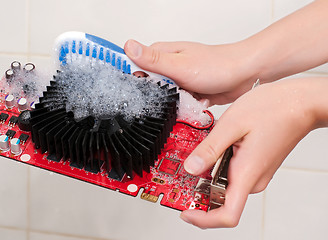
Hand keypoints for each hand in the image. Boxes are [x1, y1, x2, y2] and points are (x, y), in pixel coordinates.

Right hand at [124, 40, 258, 105]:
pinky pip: (179, 105)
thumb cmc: (218, 65)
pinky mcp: (190, 92)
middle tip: (171, 95)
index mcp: (162, 54)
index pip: (135, 65)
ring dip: (173, 103)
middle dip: (157, 96)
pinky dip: (186, 108)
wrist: (247, 75)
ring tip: (187, 98)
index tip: (139, 89)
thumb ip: (152, 60)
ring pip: (164, 98)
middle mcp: (170, 66)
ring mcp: (180, 80)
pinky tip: (196, 103)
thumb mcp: (179, 64)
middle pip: (149, 86)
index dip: (133, 79)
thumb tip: (128, 46)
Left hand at [179, 78, 325, 227]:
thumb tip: (190, 168)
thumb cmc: (273, 109)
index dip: (204, 219)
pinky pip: (233, 174)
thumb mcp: (232, 125)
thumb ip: (210, 149)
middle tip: (181, 174)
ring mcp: (256, 173)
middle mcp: (253, 179)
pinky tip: (212, 149)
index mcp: (247, 173)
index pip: (227, 215)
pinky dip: (217, 167)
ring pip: (225, 185)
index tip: (185, 212)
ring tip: (197, 154)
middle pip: (221, 200)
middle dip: (199, 191)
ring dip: (207, 176)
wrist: (299, 103)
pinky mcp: (256, 166)